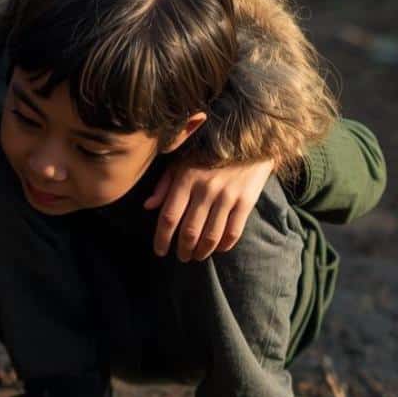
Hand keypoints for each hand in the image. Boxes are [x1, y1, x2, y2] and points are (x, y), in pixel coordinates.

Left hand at [146, 159, 273, 260]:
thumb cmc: (209, 152)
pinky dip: (224, 245)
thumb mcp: (181, 161)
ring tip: (197, 256)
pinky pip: (233, 231)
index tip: (160, 251)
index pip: (169, 217)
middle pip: (189, 231)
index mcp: (186, 179)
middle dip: (183, 250)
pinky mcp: (246, 201)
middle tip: (182, 257)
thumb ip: (164, 184)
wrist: (250, 139)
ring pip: (211, 236)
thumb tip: (148, 206)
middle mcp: (206, 189)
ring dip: (202, 251)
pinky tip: (218, 249)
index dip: (162, 238)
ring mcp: (227, 196)